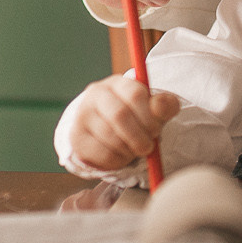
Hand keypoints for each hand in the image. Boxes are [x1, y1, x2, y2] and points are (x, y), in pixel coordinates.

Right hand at [66, 76, 180, 172]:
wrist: (106, 128)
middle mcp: (96, 94)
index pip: (135, 94)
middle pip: (119, 115)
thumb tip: (164, 104)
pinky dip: (117, 160)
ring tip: (135, 150)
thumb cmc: (136, 116)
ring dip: (129, 149)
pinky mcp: (77, 137)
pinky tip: (122, 156)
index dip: (149, 116)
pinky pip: (101, 153)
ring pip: (109, 136)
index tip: (156, 129)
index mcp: (118, 83)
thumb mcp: (152, 108)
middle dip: (139, 136)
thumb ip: (164, 105)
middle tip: (147, 146)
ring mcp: (82, 115)